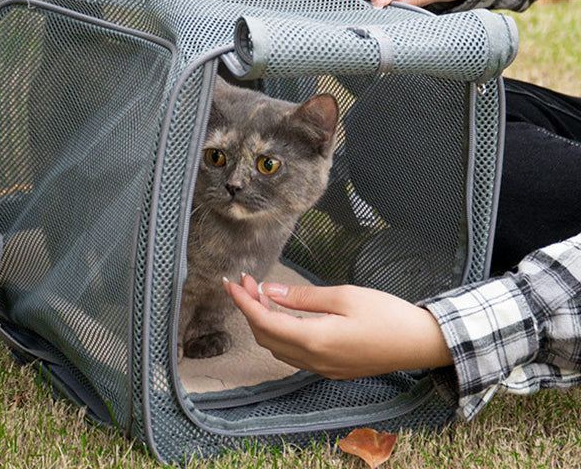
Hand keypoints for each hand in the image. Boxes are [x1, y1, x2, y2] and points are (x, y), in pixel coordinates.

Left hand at [223, 275, 452, 379]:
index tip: (230, 283)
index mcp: (315, 341)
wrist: (419, 343)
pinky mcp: (332, 368)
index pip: (264, 323)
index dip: (242, 303)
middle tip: (246, 282)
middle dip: (250, 309)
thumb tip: (270, 291)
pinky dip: (279, 333)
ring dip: (263, 322)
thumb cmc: (386, 315)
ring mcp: (323, 368)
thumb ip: (302, 297)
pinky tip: (282, 313)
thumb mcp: (343, 296)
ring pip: (278, 348)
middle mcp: (314, 360)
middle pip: (266, 337)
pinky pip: (293, 354)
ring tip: (260, 294)